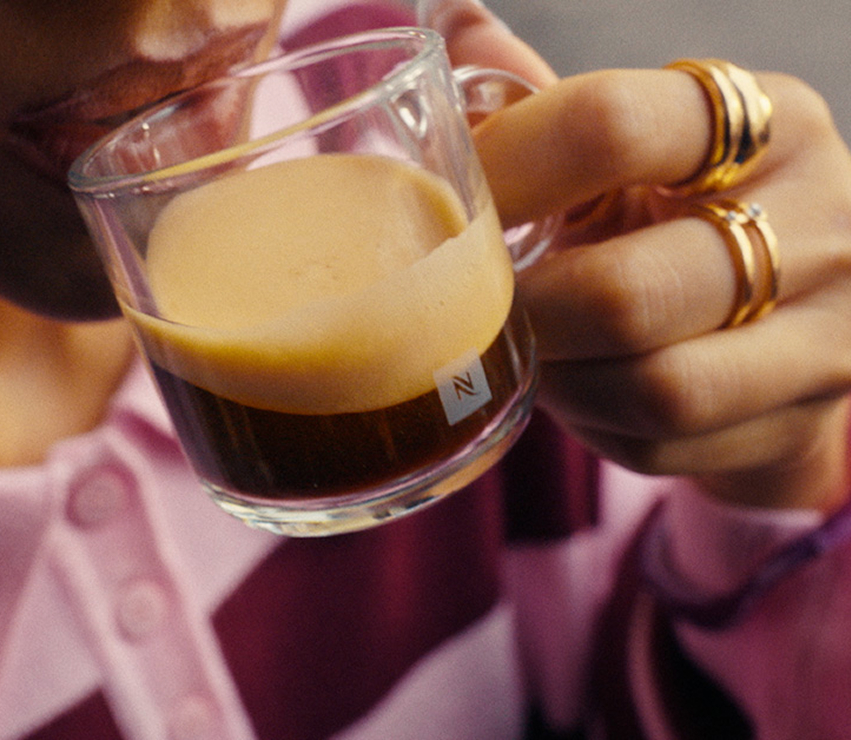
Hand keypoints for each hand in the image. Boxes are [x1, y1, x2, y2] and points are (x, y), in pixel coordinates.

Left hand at [428, 2, 850, 511]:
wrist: (787, 321)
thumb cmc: (678, 218)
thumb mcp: (634, 150)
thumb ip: (545, 98)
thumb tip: (447, 18)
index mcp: (765, 122)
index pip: (611, 123)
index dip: (504, 167)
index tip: (450, 201)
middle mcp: (819, 218)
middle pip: (621, 292)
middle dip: (525, 313)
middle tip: (479, 306)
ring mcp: (824, 329)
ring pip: (649, 386)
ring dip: (562, 377)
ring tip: (532, 347)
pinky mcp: (801, 414)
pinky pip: (663, 441)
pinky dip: (596, 421)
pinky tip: (581, 390)